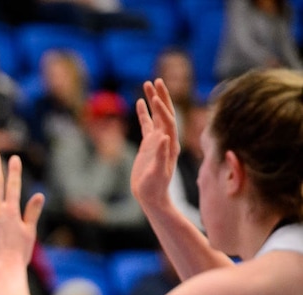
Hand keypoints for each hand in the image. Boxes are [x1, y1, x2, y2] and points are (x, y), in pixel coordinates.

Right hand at [131, 78, 180, 209]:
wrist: (152, 197)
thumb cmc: (154, 188)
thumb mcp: (157, 173)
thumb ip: (161, 155)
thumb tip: (163, 137)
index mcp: (171, 145)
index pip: (169, 122)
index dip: (162, 110)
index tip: (154, 98)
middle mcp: (167, 140)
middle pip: (166, 113)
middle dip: (161, 97)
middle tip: (156, 80)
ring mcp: (158, 141)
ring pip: (156, 115)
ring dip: (153, 100)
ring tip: (147, 84)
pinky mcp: (149, 145)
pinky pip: (147, 124)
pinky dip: (144, 112)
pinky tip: (139, 102)